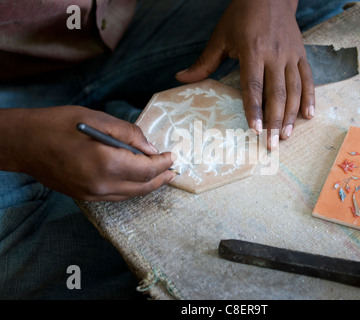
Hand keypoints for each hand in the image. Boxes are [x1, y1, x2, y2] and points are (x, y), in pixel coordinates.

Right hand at [2, 106, 175, 200]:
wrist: (23, 143)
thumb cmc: (58, 125)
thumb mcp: (97, 119)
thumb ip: (129, 134)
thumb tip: (150, 148)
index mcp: (106, 163)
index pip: (146, 169)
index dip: (163, 163)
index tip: (172, 156)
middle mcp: (101, 184)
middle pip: (142, 186)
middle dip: (160, 178)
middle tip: (173, 171)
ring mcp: (92, 194)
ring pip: (130, 194)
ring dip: (147, 185)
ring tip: (160, 176)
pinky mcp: (84, 197)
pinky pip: (116, 196)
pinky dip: (131, 188)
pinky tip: (136, 180)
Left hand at [176, 0, 314, 149]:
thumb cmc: (241, 15)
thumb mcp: (221, 36)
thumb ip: (204, 62)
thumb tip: (180, 78)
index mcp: (253, 51)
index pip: (253, 86)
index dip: (254, 109)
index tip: (255, 130)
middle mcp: (274, 55)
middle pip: (276, 94)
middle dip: (274, 122)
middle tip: (272, 144)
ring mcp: (290, 55)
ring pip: (294, 90)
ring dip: (291, 115)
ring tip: (287, 136)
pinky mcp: (301, 54)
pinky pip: (308, 78)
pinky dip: (309, 97)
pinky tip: (309, 115)